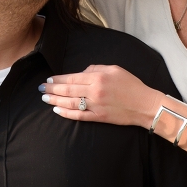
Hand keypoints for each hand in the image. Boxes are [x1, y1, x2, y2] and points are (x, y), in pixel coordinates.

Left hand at [40, 65, 163, 128]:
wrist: (144, 105)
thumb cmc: (131, 85)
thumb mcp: (114, 69)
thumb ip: (96, 68)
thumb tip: (81, 73)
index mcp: (98, 78)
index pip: (72, 78)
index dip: (58, 79)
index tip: (49, 79)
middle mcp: (94, 92)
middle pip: (68, 90)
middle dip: (52, 89)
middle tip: (41, 88)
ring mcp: (95, 106)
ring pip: (70, 103)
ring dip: (55, 100)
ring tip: (45, 98)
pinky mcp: (98, 117)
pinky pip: (79, 116)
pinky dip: (66, 113)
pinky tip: (57, 110)